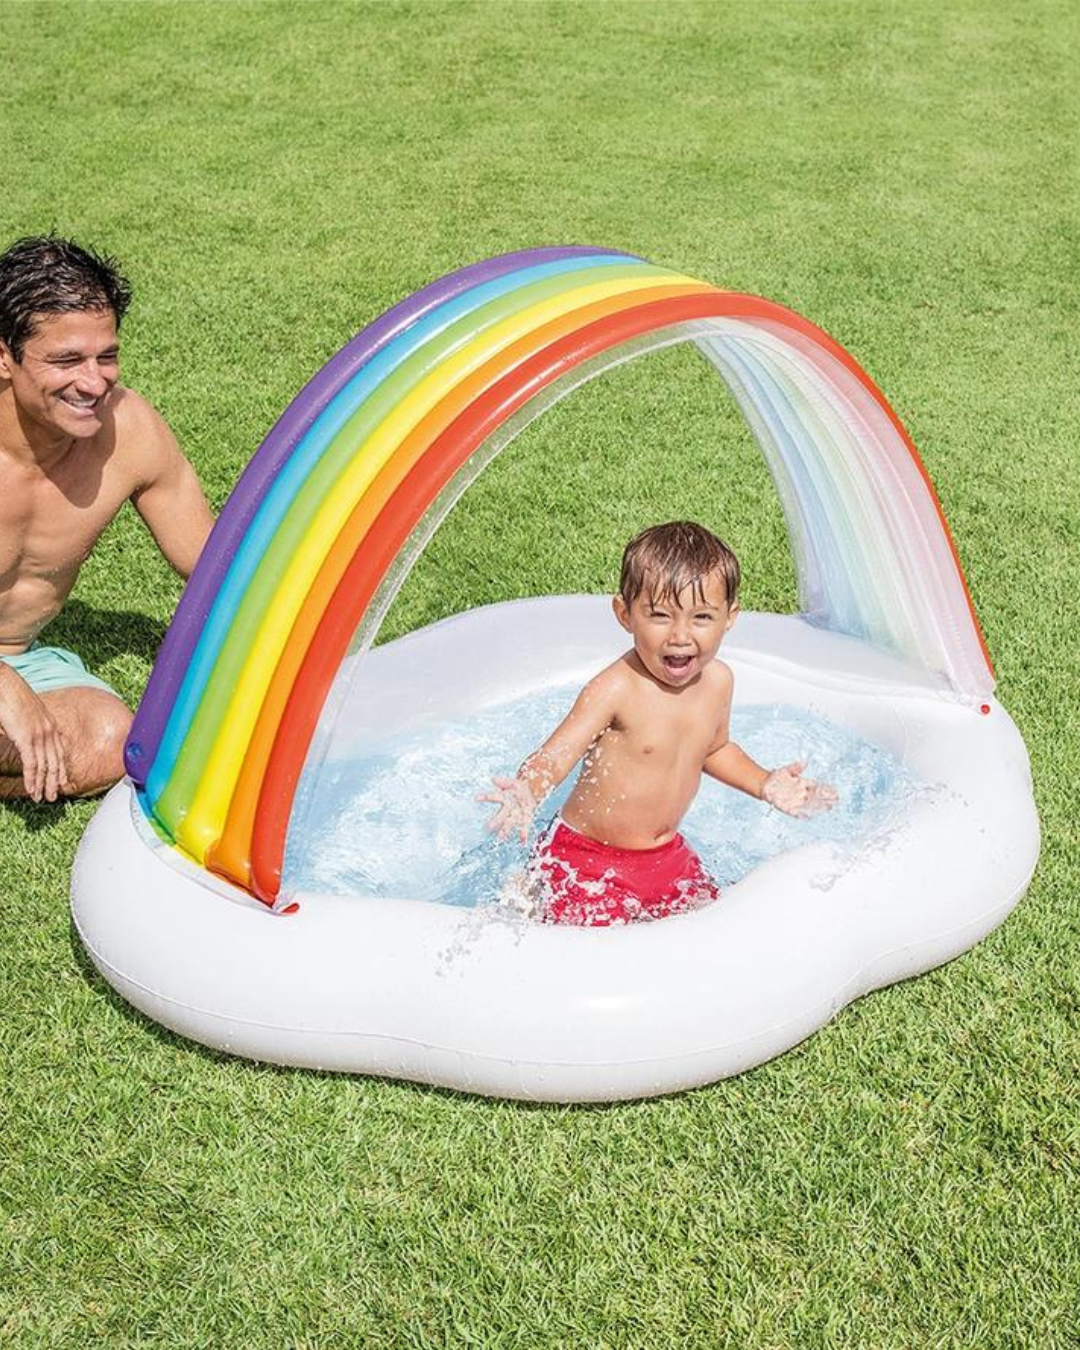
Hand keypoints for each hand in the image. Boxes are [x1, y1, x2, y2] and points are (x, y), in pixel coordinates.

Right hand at [0, 666, 67, 801]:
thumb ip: (28, 728)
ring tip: (41, 798)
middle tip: (53, 797)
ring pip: (44, 767)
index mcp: (51, 724)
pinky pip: (32, 764)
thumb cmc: (10, 696)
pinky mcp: (27, 738)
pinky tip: (31, 789)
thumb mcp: (25, 714)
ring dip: (42, 785)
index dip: (61, 769)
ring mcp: (40, 735)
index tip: (61, 781)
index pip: (60, 752)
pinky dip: (32, 779)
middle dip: (54, 782)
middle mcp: (49, 731)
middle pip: (55, 762)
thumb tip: (23, 738)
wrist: (4, 683)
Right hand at [477, 775, 536, 842]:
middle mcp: (508, 808)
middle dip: (495, 821)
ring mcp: (516, 814)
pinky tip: (523, 841)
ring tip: (501, 839)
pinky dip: (523, 834)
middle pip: (500, 815)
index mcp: (504, 798)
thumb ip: (505, 782)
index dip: (485, 797)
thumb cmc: (519, 788)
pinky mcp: (525, 819)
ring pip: (509, 823)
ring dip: (505, 831)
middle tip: (487, 828)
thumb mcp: (514, 782)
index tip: (476, 798)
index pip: (493, 797)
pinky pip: (524, 826)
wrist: (532, 793)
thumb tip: (494, 779)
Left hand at [761, 761, 837, 818]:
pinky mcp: (785, 806)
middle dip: (825, 799)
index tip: (835, 791)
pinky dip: (799, 813)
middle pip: (815, 797)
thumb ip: (796, 767)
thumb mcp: (787, 770)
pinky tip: (806, 816)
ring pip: (808, 805)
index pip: (817, 787)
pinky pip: (793, 811)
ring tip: (827, 807)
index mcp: (803, 784)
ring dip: (817, 807)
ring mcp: (794, 801)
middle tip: (835, 800)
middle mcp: (801, 794)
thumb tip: (805, 763)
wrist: (764, 784)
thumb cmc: (777, 777)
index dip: (826, 789)